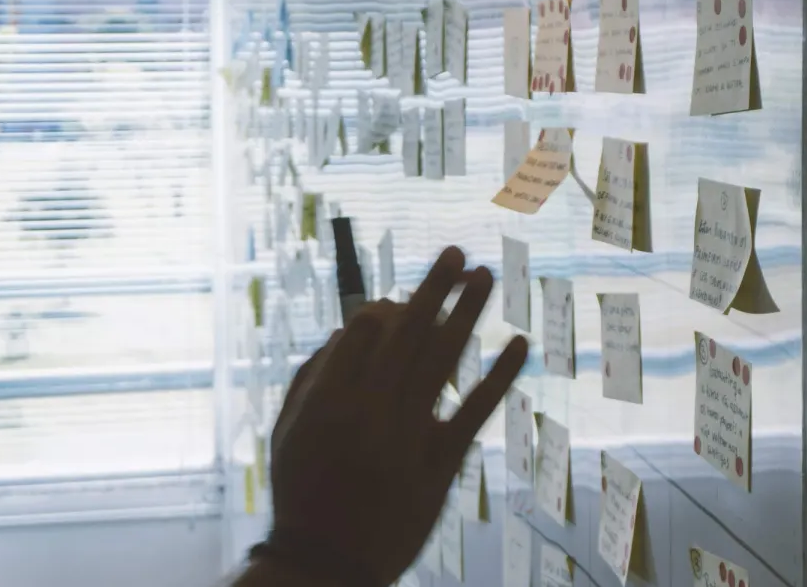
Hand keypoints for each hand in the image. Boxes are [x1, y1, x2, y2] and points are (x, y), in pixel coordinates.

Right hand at [264, 247, 527, 586]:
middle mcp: (370, 409)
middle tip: (458, 251)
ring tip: (485, 276)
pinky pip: (474, 410)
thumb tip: (351, 327)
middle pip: (409, 333)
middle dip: (435, 288)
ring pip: (443, 360)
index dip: (387, 309)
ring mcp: (408, 436)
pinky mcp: (440, 464)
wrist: (326, 563)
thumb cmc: (303, 491)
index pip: (365, 329)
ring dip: (467, 313)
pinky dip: (499, 375)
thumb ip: (313, 376)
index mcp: (329, 397)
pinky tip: (518, 342)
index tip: (397, 303)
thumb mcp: (288, 432)